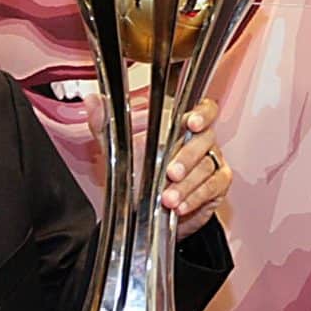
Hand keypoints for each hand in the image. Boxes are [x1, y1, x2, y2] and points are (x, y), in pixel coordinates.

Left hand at [83, 95, 233, 237]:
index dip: (202, 113)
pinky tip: (180, 206)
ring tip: (168, 198)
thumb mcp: (116, 149)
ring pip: (206, 167)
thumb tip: (92, 101)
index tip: (191, 122)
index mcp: (181, 126)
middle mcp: (201, 141)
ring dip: (187, 184)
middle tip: (170, 173)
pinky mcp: (217, 186)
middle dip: (186, 157)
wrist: (147, 210)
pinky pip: (213, 187)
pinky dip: (196, 197)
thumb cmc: (139, 173)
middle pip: (205, 140)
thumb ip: (105, 124)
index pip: (204, 110)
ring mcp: (212, 162)